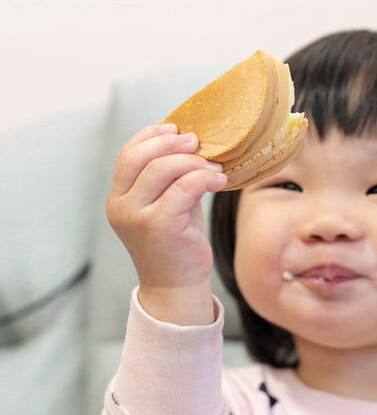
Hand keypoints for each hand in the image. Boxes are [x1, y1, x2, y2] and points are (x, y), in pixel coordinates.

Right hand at [106, 124, 226, 322]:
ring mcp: (136, 217)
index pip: (127, 155)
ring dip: (193, 161)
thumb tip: (191, 142)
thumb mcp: (167, 203)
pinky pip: (184, 188)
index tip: (176, 128)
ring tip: (214, 166)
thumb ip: (169, 176)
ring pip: (162, 169)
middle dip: (171, 143)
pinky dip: (204, 178)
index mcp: (118, 198)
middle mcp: (120, 206)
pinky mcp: (159, 226)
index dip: (151, 136)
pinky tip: (219, 180)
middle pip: (140, 157)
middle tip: (197, 142)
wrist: (176, 286)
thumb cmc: (176, 242)